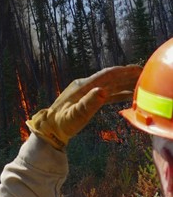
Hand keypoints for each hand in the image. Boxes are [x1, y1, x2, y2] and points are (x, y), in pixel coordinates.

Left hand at [26, 65, 141, 149]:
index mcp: (83, 86)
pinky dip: (118, 93)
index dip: (123, 71)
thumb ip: (88, 103)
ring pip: (110, 85)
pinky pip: (106, 93)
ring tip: (141, 84)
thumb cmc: (62, 122)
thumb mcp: (75, 115)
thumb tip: (102, 91)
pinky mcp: (87, 98)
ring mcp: (85, 91)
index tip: (138, 69)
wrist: (50, 127)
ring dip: (125, 84)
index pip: (107, 75)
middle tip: (146, 75)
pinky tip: (128, 96)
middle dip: (128, 75)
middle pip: (110, 78)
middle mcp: (85, 86)